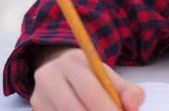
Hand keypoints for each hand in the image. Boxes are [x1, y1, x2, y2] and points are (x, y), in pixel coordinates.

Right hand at [30, 48, 144, 110]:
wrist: (58, 69)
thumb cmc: (90, 76)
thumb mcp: (109, 76)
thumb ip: (128, 91)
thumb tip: (133, 108)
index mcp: (72, 63)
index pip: (90, 91)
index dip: (107, 109)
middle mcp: (49, 78)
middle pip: (74, 108)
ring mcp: (37, 97)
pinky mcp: (36, 109)